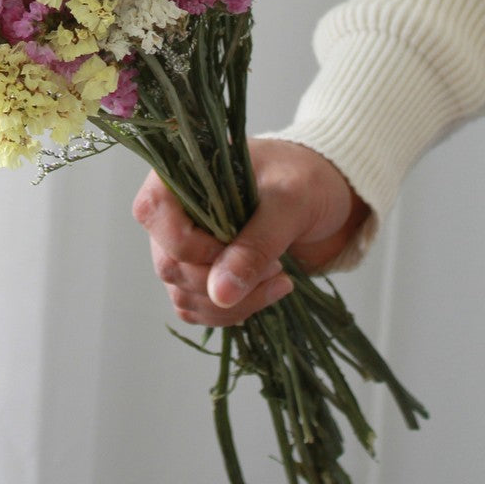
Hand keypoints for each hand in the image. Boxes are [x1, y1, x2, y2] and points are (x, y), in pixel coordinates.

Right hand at [131, 139, 369, 326]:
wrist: (332, 190)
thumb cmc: (308, 178)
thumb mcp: (289, 204)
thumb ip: (255, 245)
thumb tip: (220, 293)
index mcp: (184, 171)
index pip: (152, 212)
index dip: (187, 244)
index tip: (236, 246)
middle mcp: (176, 208)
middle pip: (169, 263)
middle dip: (220, 281)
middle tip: (275, 269)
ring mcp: (188, 242)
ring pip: (182, 293)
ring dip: (230, 304)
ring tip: (278, 280)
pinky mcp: (205, 269)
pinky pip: (196, 306)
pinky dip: (228, 312)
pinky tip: (265, 292)